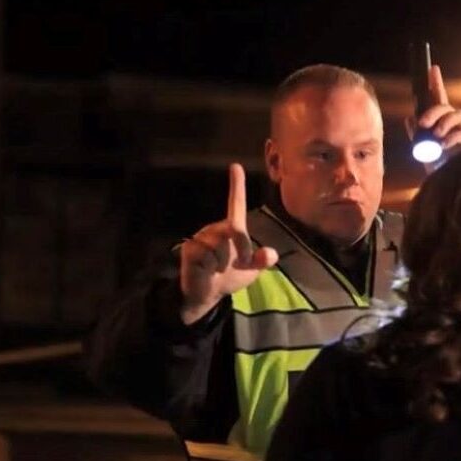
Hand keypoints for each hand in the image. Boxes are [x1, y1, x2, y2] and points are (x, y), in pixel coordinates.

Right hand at [179, 163, 279, 324]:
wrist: (207, 295)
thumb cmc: (229, 277)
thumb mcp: (251, 271)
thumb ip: (262, 261)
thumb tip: (271, 255)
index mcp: (231, 229)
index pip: (234, 204)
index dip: (236, 186)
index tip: (236, 166)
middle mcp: (215, 229)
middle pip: (235, 230)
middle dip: (243, 249)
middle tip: (239, 265)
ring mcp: (201, 237)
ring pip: (220, 246)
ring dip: (224, 263)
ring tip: (217, 269)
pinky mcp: (190, 249)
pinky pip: (207, 256)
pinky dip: (210, 268)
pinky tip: (205, 271)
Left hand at [405, 65, 460, 168]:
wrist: (455, 186)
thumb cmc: (441, 167)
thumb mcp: (424, 151)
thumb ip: (417, 135)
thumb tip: (409, 118)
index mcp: (442, 122)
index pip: (439, 99)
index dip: (436, 83)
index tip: (432, 69)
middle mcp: (456, 123)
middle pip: (446, 106)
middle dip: (434, 112)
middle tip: (423, 123)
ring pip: (458, 115)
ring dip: (444, 122)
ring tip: (436, 135)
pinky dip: (452, 137)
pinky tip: (444, 145)